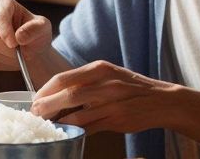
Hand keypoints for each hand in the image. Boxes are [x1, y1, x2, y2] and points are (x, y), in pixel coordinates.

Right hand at [0, 0, 52, 70]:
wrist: (32, 48)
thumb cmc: (37, 33)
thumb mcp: (43, 28)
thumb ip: (35, 29)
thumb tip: (19, 36)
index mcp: (3, 3)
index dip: (5, 32)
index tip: (14, 44)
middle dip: (3, 47)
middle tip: (17, 55)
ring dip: (6, 57)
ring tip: (19, 56)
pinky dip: (3, 63)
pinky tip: (12, 59)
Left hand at [31, 60, 178, 133]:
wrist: (163, 101)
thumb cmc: (131, 88)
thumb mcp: (109, 76)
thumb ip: (86, 82)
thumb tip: (58, 94)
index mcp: (100, 69)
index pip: (64, 77)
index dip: (45, 89)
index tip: (35, 97)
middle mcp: (105, 83)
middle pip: (68, 94)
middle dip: (46, 104)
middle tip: (35, 112)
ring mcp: (112, 102)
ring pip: (77, 112)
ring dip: (58, 120)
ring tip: (47, 123)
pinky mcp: (117, 119)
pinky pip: (90, 126)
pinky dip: (76, 129)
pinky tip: (67, 130)